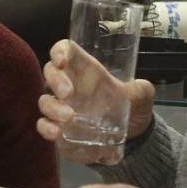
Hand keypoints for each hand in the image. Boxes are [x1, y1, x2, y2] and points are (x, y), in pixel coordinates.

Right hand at [36, 40, 155, 161]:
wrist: (133, 136)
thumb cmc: (133, 107)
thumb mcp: (143, 95)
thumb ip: (141, 90)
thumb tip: (137, 89)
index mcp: (87, 69)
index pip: (65, 50)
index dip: (59, 52)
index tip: (62, 62)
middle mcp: (71, 84)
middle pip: (50, 72)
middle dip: (55, 80)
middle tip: (68, 94)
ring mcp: (63, 106)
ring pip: (45, 100)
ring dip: (52, 107)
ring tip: (68, 118)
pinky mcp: (60, 127)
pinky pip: (44, 125)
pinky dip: (46, 128)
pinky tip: (56, 133)